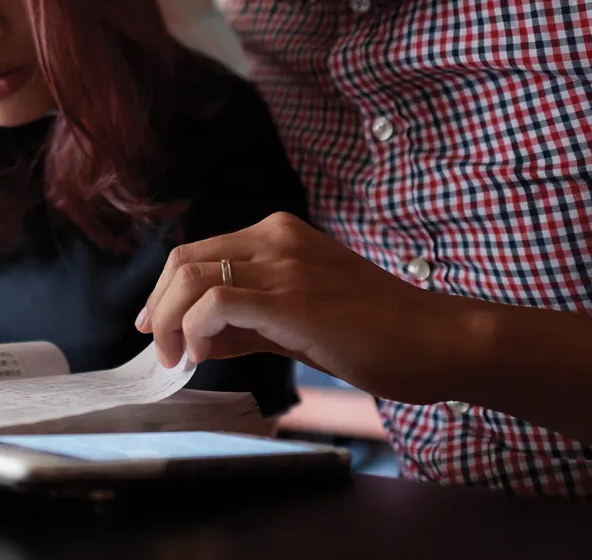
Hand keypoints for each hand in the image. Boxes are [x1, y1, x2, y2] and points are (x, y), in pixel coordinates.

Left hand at [137, 212, 480, 403]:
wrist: (436, 341)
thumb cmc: (378, 334)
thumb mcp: (299, 318)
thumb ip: (248, 322)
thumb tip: (196, 339)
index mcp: (279, 233)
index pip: (197, 251)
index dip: (166, 292)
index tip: (156, 327)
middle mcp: (277, 237)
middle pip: (185, 259)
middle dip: (160, 307)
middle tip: (159, 348)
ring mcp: (285, 264)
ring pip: (192, 276)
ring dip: (171, 321)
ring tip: (179, 359)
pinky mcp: (292, 298)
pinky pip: (217, 302)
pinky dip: (196, 329)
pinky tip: (203, 355)